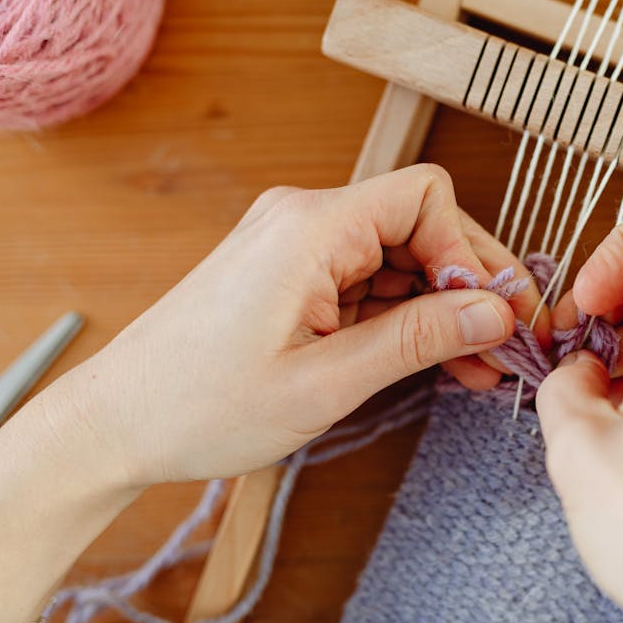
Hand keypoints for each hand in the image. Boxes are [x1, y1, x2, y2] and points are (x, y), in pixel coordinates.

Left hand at [53, 164, 547, 485]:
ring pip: (399, 258)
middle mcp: (302, 220)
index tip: (493, 313)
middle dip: (469, 284)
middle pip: (419, 225)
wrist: (115, 425)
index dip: (471, 251)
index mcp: (309, 228)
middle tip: (507, 347)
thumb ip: (417, 339)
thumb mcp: (325, 382)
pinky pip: (368, 282)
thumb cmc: (199, 406)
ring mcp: (294, 247)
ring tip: (477, 369)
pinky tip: (435, 362)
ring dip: (441, 309)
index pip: (424, 197)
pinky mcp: (290, 276)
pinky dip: (403, 319)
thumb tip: (495, 311)